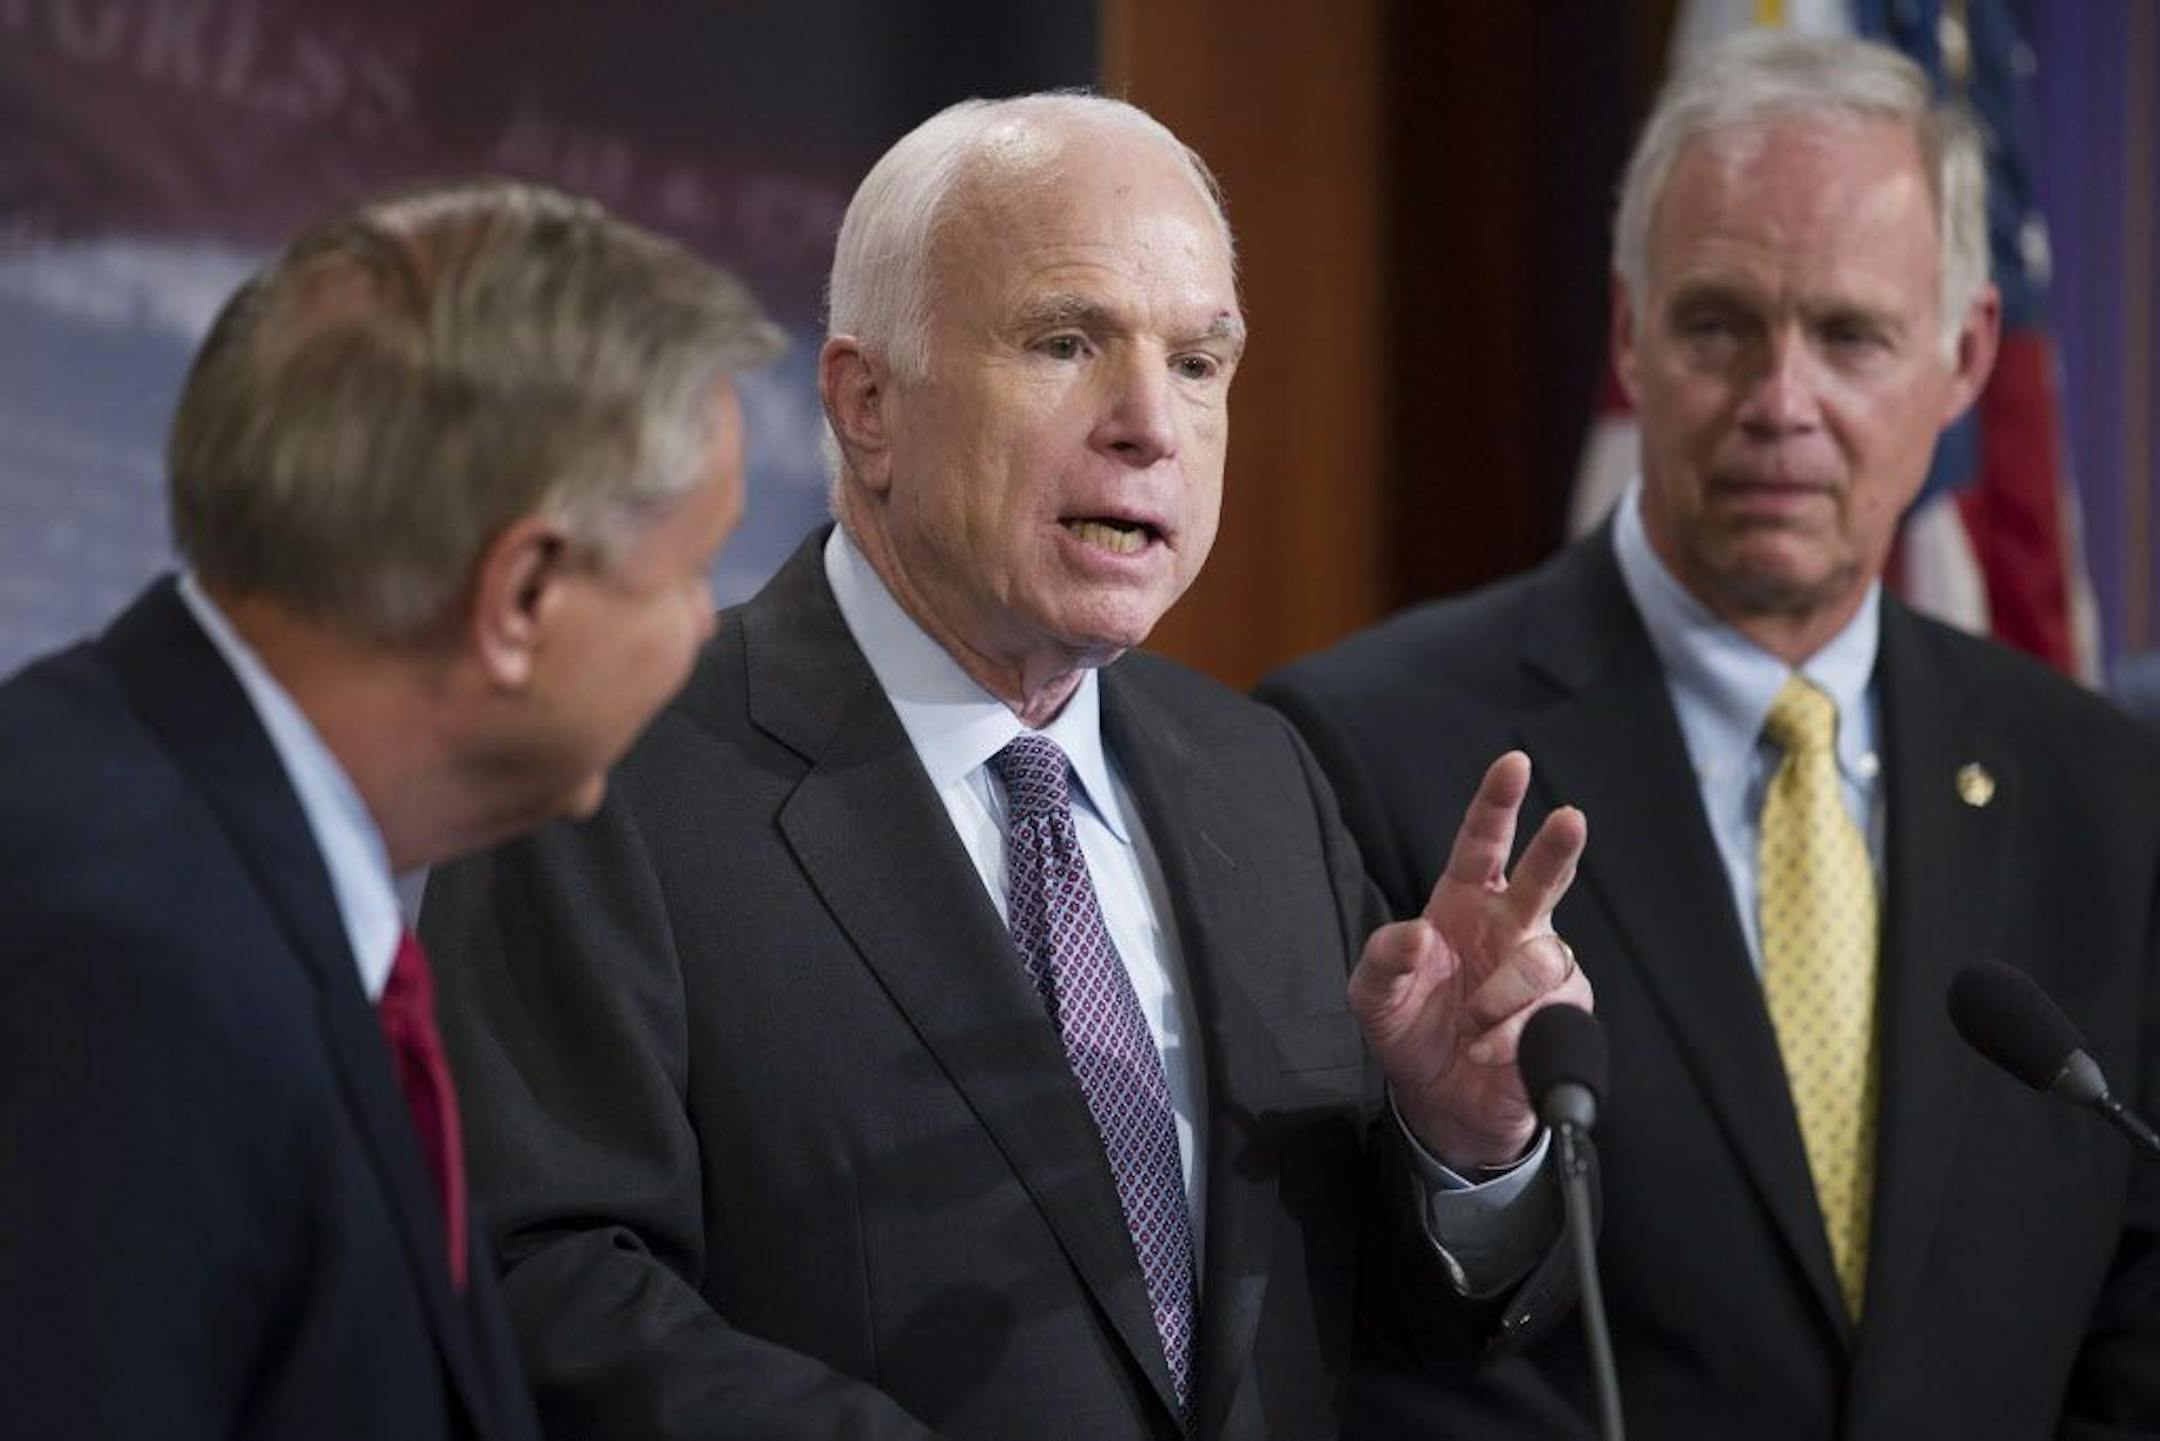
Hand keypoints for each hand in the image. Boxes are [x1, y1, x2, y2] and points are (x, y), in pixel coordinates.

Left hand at [1351, 750, 1590, 1169]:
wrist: (1440, 1101)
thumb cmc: (1410, 1027)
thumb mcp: (1373, 995)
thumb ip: (1384, 958)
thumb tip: (1415, 932)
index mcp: (1463, 903)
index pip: (1481, 843)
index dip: (1497, 802)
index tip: (1513, 763)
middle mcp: (1509, 926)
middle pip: (1542, 876)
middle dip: (1557, 846)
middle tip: (1569, 818)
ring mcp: (1541, 970)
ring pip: (1544, 958)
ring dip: (1501, 995)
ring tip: (1470, 1024)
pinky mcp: (1564, 1015)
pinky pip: (1548, 1015)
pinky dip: (1508, 1037)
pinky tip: (1484, 1051)